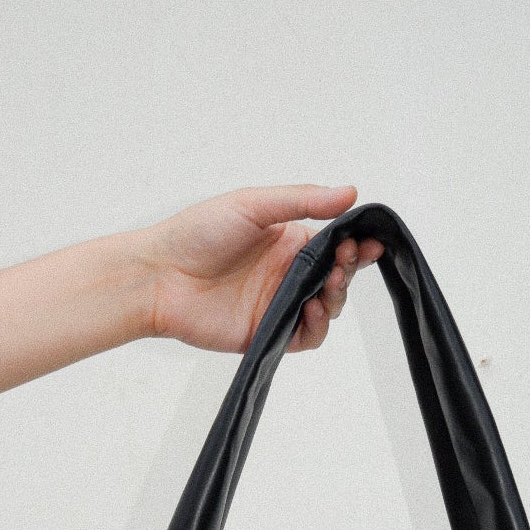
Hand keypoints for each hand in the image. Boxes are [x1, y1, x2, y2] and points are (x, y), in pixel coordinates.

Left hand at [140, 184, 383, 353]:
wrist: (159, 276)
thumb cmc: (196, 233)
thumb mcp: (253, 204)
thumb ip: (302, 200)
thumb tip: (350, 192)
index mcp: (288, 240)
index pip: (335, 243)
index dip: (357, 244)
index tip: (370, 241)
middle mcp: (288, 272)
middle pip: (337, 276)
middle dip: (349, 268)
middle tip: (344, 260)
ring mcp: (279, 304)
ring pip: (327, 308)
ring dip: (337, 297)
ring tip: (328, 284)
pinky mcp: (269, 333)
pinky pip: (307, 337)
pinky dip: (318, 327)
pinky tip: (312, 310)